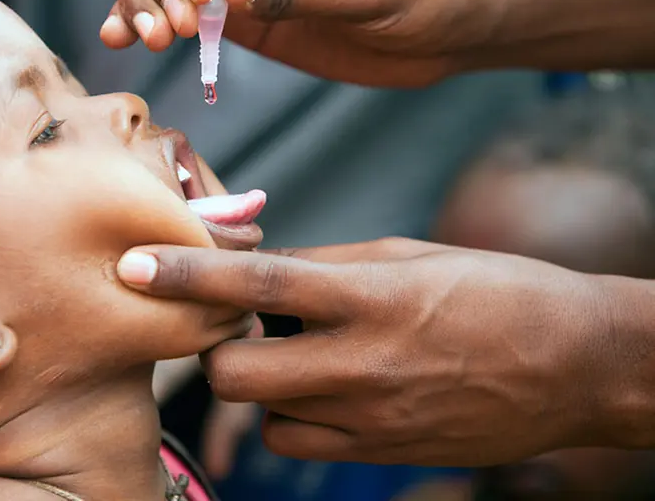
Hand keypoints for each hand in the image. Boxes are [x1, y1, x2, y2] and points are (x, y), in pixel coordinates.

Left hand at [116, 238, 630, 465]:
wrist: (576, 365)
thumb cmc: (497, 291)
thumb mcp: (410, 255)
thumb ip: (326, 265)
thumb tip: (258, 267)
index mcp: (372, 296)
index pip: (258, 285)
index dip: (187, 273)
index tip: (132, 264)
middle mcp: (363, 364)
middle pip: (235, 373)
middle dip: (213, 348)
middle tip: (232, 324)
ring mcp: (372, 419)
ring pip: (262, 416)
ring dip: (256, 385)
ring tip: (292, 356)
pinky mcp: (382, 455)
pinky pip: (298, 446)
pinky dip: (289, 419)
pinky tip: (317, 390)